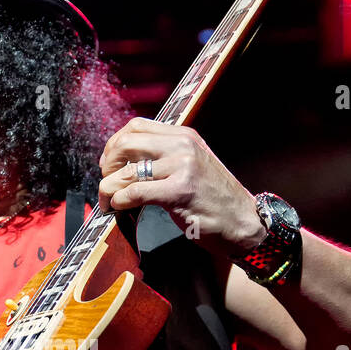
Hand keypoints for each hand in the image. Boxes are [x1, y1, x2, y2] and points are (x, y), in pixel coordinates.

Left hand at [97, 117, 265, 258]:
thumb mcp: (192, 166)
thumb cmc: (214, 200)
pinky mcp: (179, 192)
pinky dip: (119, 201)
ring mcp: (182, 167)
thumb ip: (166, 157)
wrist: (243, 222)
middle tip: (107, 181)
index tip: (110, 164)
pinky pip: (134, 193)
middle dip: (108, 164)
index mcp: (184, 136)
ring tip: (108, 200)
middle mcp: (183, 146)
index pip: (136, 126)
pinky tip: (119, 208)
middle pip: (127, 143)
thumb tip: (128, 161)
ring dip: (109, 188)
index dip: (115, 144)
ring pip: (127, 171)